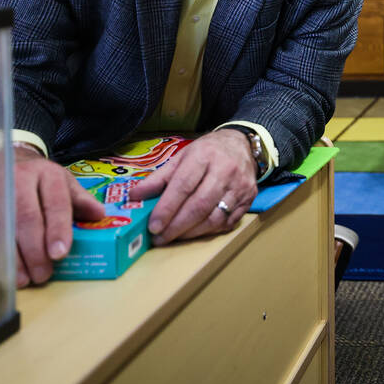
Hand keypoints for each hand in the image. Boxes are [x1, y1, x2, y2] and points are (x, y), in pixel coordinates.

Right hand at [0, 145, 104, 287]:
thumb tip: (99, 215)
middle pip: (25, 219)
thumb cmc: (36, 179)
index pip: (54, 202)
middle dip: (35, 251)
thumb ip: (79, 200)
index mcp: (45, 174)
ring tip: (24, 279)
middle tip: (43, 274)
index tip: (60, 254)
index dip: (57, 229)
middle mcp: (15, 181)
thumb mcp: (62, 182)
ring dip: (11, 259)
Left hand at [130, 129, 256, 245]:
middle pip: (199, 205)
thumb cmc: (207, 152)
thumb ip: (158, 178)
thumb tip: (134, 196)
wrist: (242, 145)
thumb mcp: (181, 157)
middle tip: (159, 238)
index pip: (183, 186)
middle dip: (177, 226)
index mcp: (204, 156)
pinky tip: (194, 232)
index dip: (167, 209)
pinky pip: (227, 222)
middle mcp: (225, 170)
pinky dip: (208, 232)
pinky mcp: (249, 198)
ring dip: (191, 232)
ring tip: (174, 237)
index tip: (153, 226)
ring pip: (214, 218)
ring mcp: (240, 186)